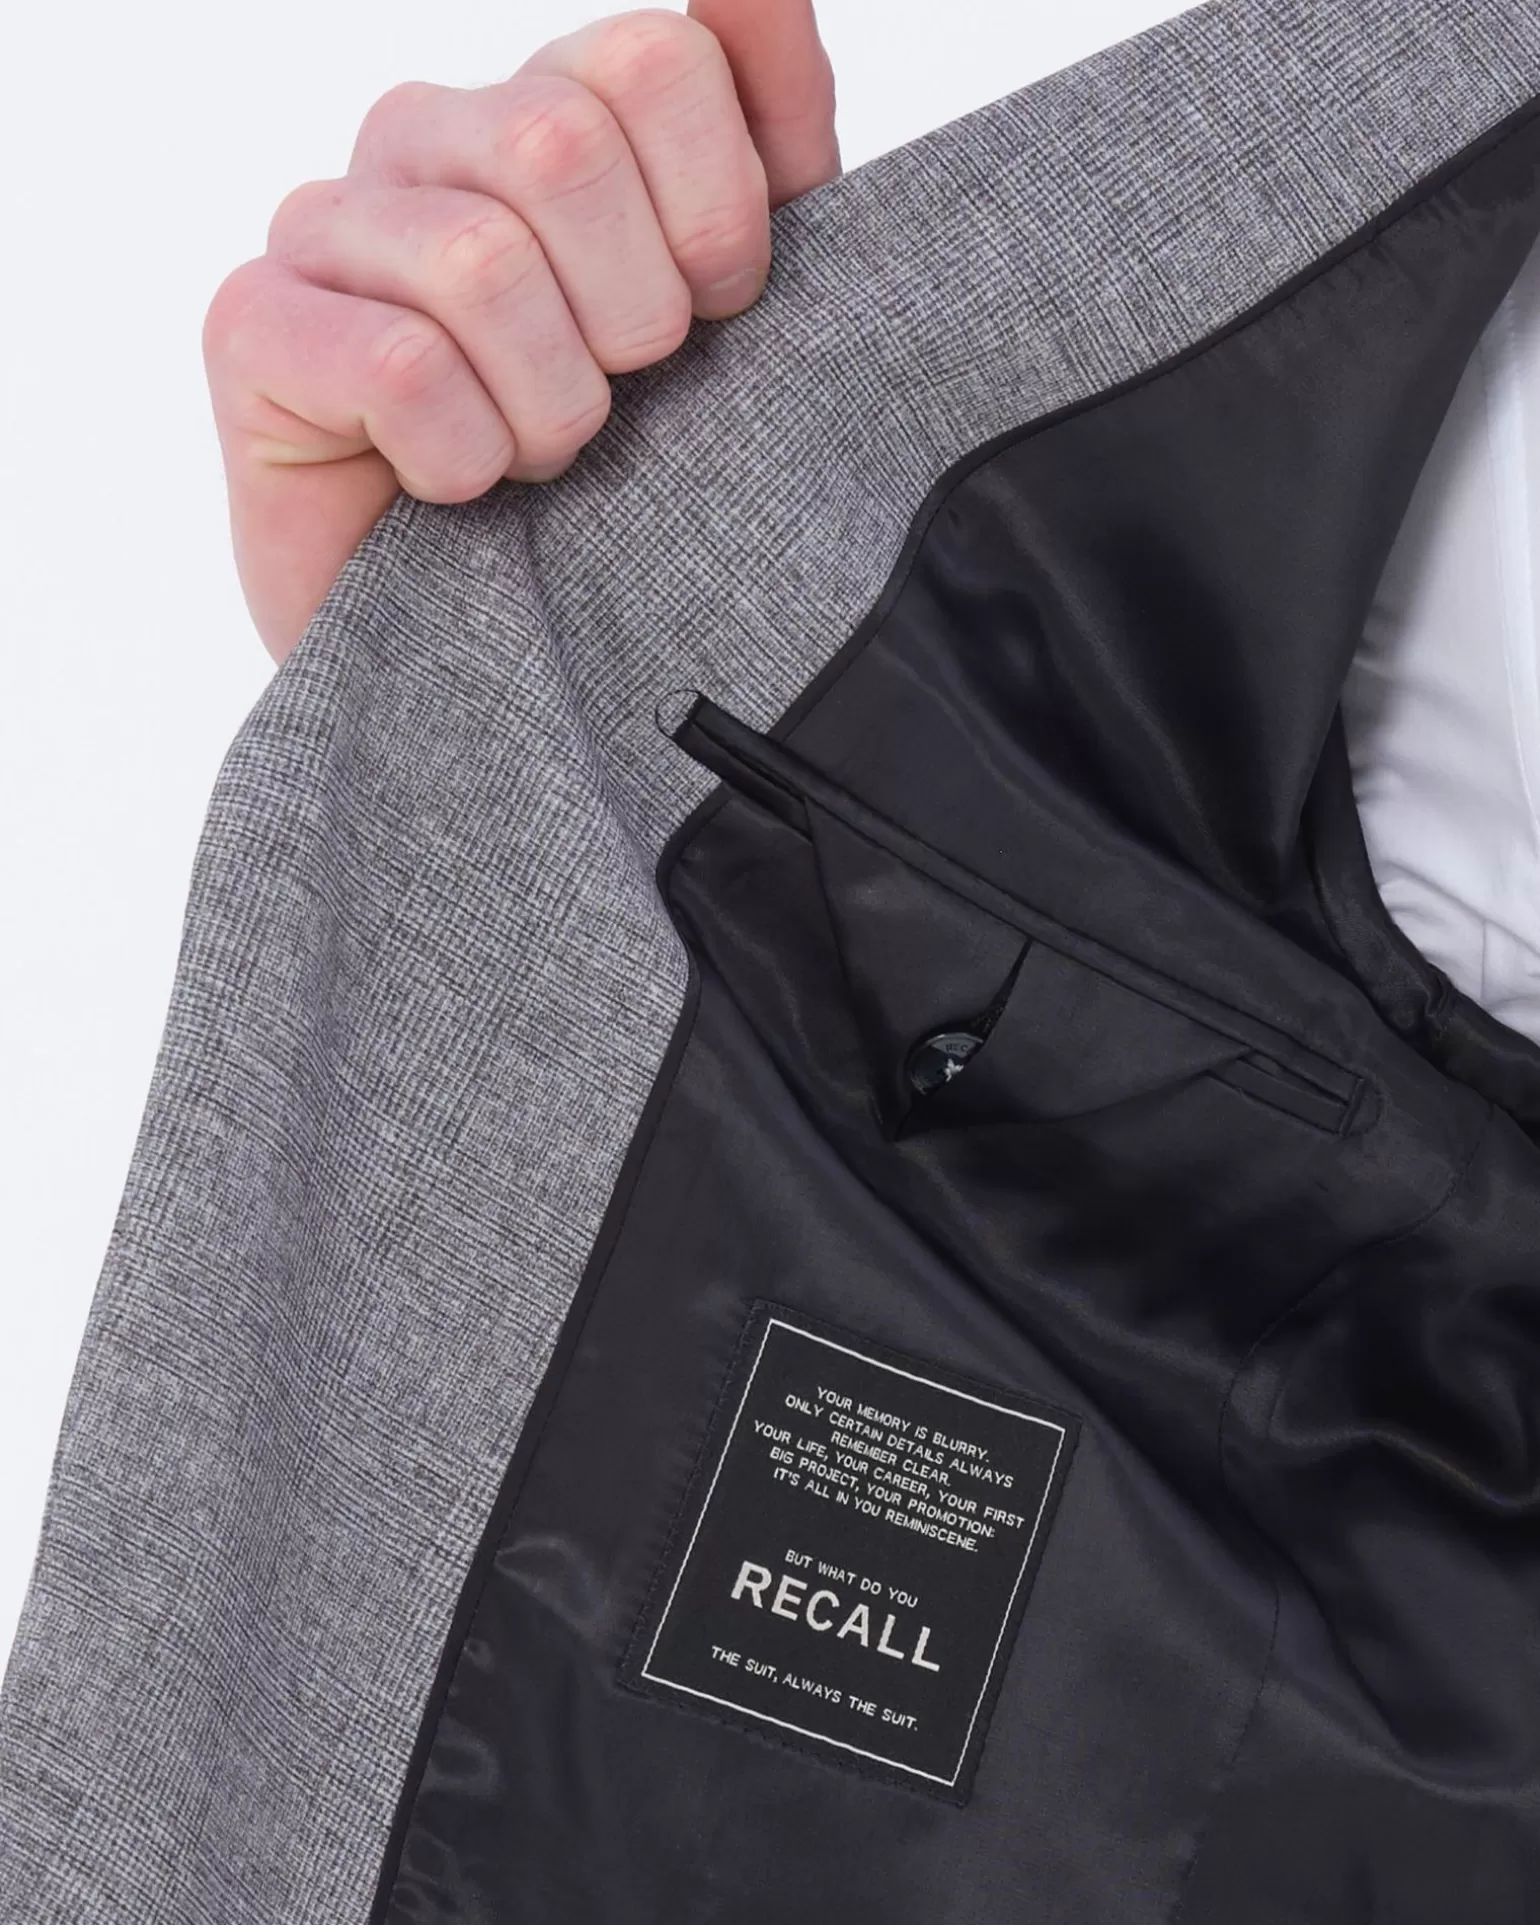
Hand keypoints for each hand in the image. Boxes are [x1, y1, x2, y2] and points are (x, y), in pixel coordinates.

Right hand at [203, 1, 840, 662]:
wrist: (505, 646)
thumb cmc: (614, 474)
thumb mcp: (734, 305)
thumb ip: (769, 136)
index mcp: (543, 111)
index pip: (655, 57)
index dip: (718, 215)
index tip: (713, 316)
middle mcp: (421, 138)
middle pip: (565, 148)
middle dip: (631, 324)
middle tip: (612, 405)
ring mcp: (323, 225)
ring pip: (480, 265)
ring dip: (548, 410)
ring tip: (534, 457)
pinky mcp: (251, 327)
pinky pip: (398, 366)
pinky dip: (462, 459)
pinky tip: (453, 490)